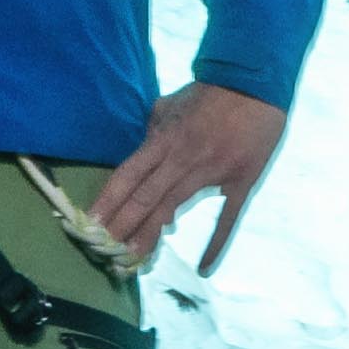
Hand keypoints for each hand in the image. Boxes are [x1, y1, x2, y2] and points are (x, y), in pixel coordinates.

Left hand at [81, 79, 284, 267]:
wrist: (256, 82)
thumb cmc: (211, 92)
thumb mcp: (172, 104)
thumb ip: (154, 129)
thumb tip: (141, 150)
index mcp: (164, 138)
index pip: (128, 175)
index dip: (109, 200)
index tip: (91, 223)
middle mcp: (182, 157)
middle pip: (146, 197)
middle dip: (123, 225)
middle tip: (104, 250)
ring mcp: (212, 171)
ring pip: (174, 207)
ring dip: (151, 234)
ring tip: (133, 259)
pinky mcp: (240, 181)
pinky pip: (226, 217)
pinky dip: (215, 243)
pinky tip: (203, 266)